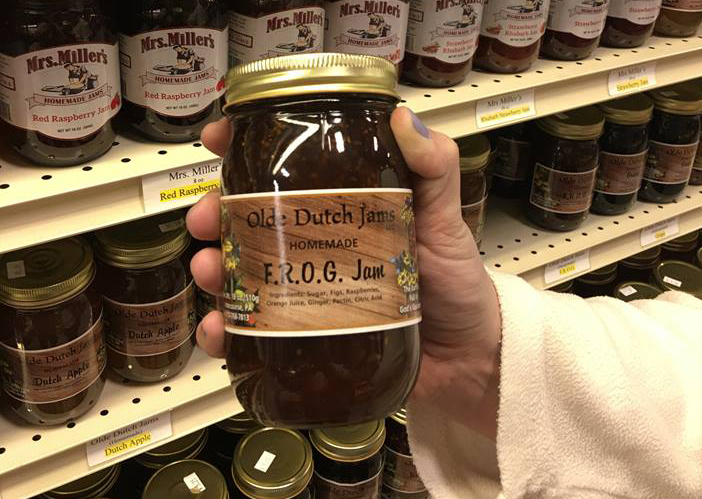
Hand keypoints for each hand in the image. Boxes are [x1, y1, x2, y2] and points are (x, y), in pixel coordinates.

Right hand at [187, 108, 501, 438]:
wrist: (467, 357)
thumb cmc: (457, 282)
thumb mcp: (445, 218)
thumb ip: (434, 168)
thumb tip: (404, 117)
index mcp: (343, 206)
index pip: (290, 167)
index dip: (249, 148)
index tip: (218, 137)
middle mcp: (318, 243)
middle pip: (252, 218)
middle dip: (217, 211)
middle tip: (206, 219)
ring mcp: (308, 290)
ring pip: (243, 271)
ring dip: (214, 266)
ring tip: (210, 272)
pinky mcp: (306, 334)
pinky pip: (256, 330)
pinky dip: (228, 329)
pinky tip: (219, 331)